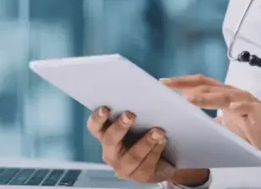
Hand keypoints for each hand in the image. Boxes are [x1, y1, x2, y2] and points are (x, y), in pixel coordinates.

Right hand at [85, 107, 208, 186]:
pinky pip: (147, 165)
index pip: (94, 127)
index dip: (97, 118)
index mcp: (106, 135)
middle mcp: (110, 152)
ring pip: (132, 156)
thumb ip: (142, 103)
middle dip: (120, 127)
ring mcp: (124, 167)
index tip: (105, 108)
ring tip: (158, 130)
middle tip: (131, 115)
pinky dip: (156, 150)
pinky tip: (163, 140)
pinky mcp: (139, 177)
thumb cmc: (148, 131)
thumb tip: (158, 84)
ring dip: (146, 142)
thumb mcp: (143, 117)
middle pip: (110, 140)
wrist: (166, 157)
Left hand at [161, 74, 260, 162]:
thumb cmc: (253, 129)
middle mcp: (234, 93)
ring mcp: (246, 101)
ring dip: (206, 97)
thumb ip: (210, 119)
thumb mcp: (226, 124)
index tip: (163, 83)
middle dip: (185, 85)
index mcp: (225, 94)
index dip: (182, 82)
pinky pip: (248, 108)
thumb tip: (188, 120)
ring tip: (189, 99)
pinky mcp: (259, 112)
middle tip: (167, 86)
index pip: (200, 83)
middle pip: (207, 85)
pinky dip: (240, 107)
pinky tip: (232, 108)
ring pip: (223, 95)